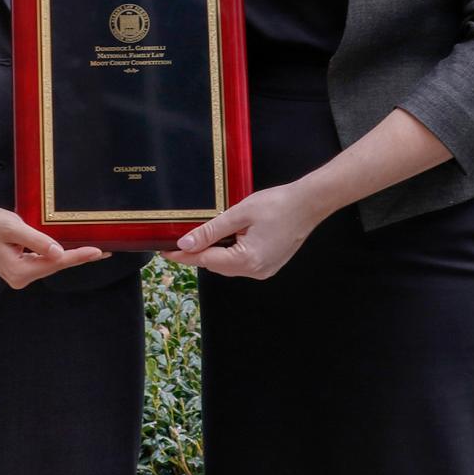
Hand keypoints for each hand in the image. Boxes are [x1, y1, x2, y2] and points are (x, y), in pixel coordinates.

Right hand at [0, 207, 108, 289]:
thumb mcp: (13, 228)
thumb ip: (36, 240)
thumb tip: (58, 253)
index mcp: (19, 271)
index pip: (55, 262)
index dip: (77, 256)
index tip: (97, 252)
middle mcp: (21, 278)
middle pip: (56, 266)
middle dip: (79, 258)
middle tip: (104, 251)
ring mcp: (21, 275)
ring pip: (52, 265)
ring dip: (71, 257)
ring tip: (94, 251)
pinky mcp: (22, 269)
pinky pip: (45, 262)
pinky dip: (59, 256)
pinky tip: (73, 251)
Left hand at [161, 183, 324, 279]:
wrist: (309, 203)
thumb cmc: (277, 204)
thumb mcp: (239, 213)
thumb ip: (211, 230)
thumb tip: (186, 244)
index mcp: (247, 259)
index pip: (205, 260)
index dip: (183, 256)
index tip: (164, 252)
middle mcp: (255, 271)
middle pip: (216, 266)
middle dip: (197, 254)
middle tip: (177, 242)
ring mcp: (264, 270)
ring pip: (228, 266)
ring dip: (213, 254)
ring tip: (199, 239)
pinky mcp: (269, 265)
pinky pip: (241, 263)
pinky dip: (229, 253)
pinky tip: (223, 240)